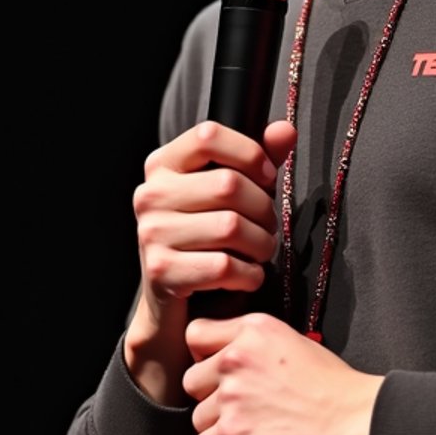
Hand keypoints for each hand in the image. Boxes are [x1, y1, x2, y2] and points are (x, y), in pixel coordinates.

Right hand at [124, 119, 295, 404]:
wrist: (175, 304)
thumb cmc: (207, 237)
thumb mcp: (232, 193)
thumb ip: (258, 159)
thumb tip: (285, 130)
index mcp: (163, 165)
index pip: (208, 134)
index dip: (249, 153)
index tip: (266, 176)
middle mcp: (150, 195)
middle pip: (229, 184)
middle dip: (264, 209)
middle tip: (268, 226)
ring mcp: (151, 233)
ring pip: (231, 227)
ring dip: (261, 244)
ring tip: (260, 251)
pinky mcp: (161, 272)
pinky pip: (225, 267)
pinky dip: (250, 275)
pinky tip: (247, 276)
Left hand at [183, 312, 384, 434]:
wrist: (358, 424)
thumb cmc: (336, 389)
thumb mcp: (295, 344)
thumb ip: (255, 347)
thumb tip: (228, 361)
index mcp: (254, 329)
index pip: (196, 334)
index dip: (204, 356)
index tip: (219, 372)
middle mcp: (237, 357)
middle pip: (191, 380)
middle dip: (210, 397)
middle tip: (238, 409)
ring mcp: (233, 395)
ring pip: (196, 417)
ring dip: (217, 429)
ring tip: (249, 432)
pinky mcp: (233, 433)